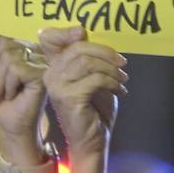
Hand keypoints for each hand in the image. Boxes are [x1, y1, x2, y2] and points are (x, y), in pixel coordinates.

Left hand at [0, 24, 46, 163]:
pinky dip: (9, 84)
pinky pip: (17, 68)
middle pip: (5, 42)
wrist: (10, 127)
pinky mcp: (42, 74)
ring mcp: (39, 62)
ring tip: (2, 94)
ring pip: (9, 55)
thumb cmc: (1, 103)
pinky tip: (13, 95)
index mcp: (19, 49)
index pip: (5, 30)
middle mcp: (32, 52)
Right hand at [38, 26, 125, 157]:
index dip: (68, 31)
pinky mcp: (69, 97)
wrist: (92, 141)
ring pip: (88, 63)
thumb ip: (89, 59)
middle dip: (104, 52)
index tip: (84, 31)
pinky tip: (120, 91)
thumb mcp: (93, 78)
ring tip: (122, 79)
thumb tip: (92, 36)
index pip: (55, 41)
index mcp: (54, 68)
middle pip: (77, 48)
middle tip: (122, 63)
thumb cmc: (94, 110)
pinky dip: (112, 82)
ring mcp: (58, 86)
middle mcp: (51, 75)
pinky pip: (96, 79)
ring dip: (111, 69)